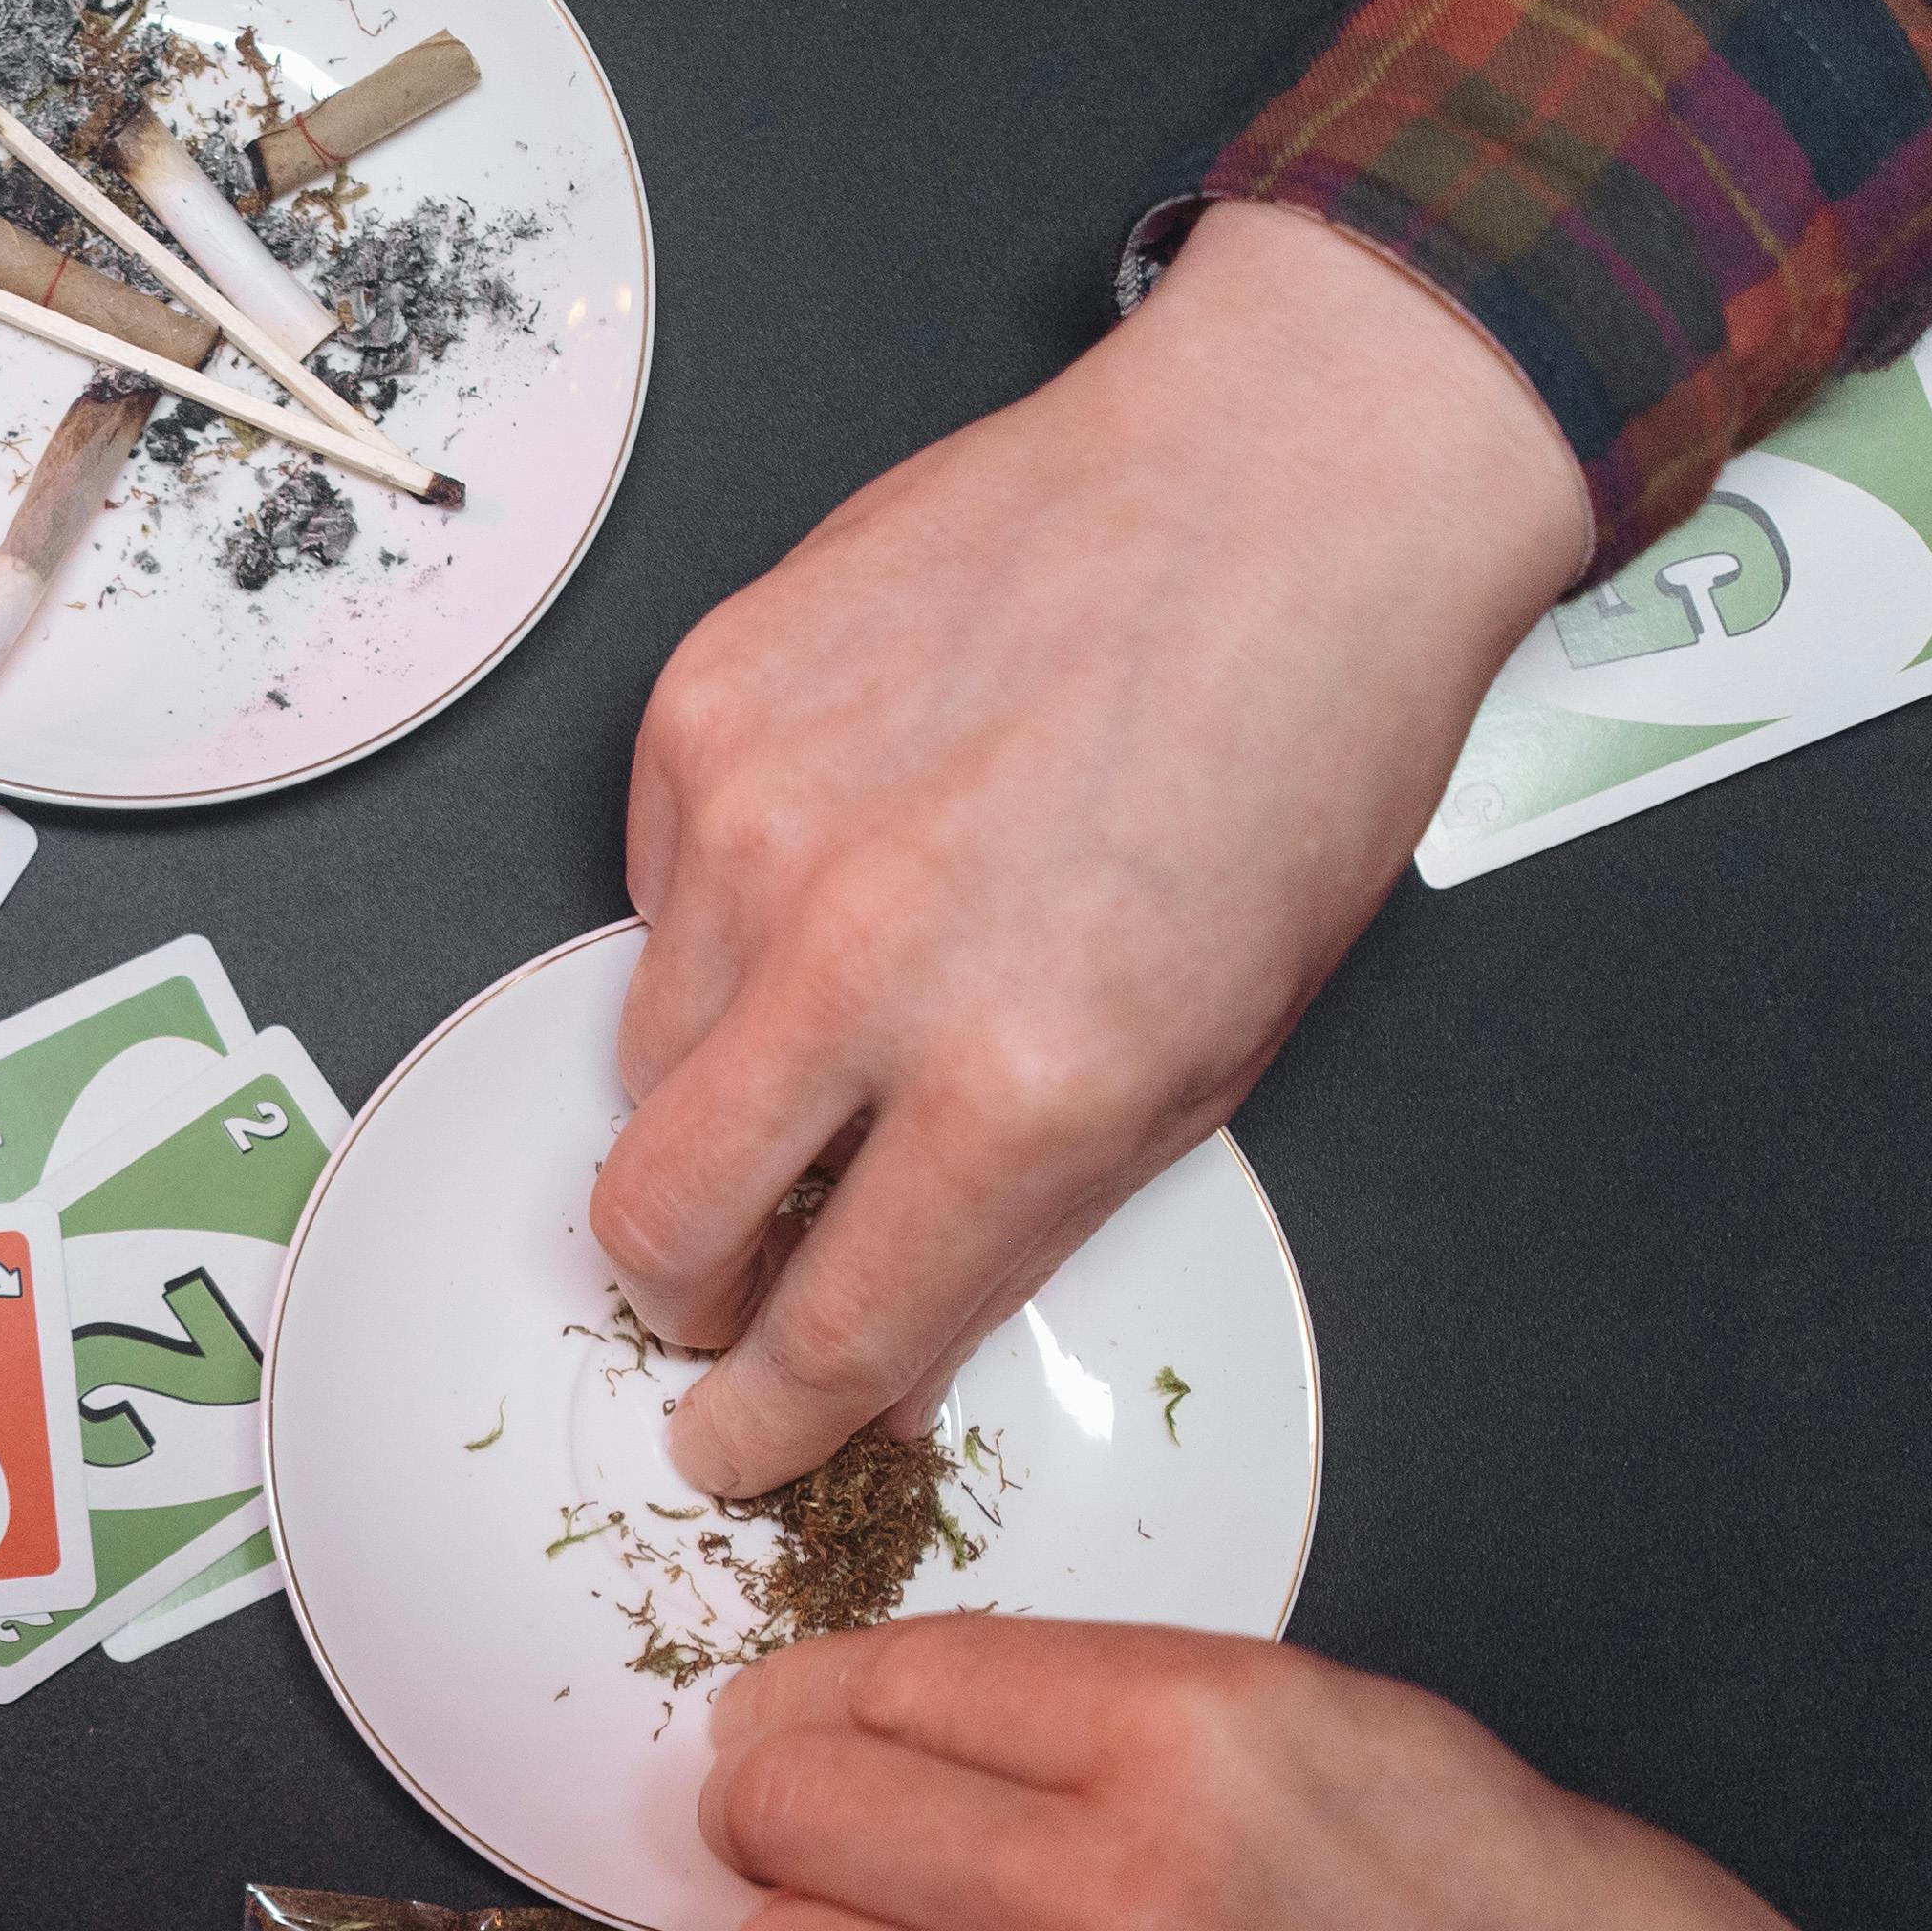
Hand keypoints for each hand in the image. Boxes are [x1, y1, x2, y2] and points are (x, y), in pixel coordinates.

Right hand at [600, 202, 1591, 1501]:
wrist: (1288, 485)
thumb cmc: (1292, 743)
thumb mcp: (1213, 1050)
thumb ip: (1027, 1208)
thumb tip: (887, 1331)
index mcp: (1025, 1081)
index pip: (824, 1332)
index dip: (764, 1424)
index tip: (732, 1445)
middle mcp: (870, 964)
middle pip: (656, 1222)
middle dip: (684, 1292)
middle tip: (731, 1278)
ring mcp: (763, 829)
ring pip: (639, 1062)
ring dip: (706, 1093)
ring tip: (820, 1026)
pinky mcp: (704, 714)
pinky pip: (650, 893)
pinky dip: (718, 918)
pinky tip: (838, 857)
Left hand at [705, 1616, 1931, 1930]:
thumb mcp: (1391, 1748)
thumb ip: (1163, 1724)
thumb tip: (963, 1724)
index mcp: (1205, 1736)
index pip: (879, 1676)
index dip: (821, 1710)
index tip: (813, 1741)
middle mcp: (1125, 1897)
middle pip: (786, 1819)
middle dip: (789, 1834)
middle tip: (838, 1869)